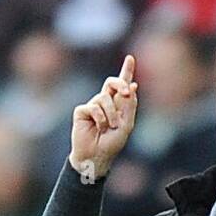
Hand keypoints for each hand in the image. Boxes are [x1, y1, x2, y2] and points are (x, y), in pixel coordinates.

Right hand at [69, 54, 138, 177]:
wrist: (96, 157)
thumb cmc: (111, 144)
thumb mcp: (126, 126)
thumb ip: (129, 106)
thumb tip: (132, 86)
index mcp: (118, 105)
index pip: (122, 85)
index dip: (126, 72)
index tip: (130, 58)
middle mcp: (105, 102)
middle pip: (112, 83)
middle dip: (120, 83)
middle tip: (126, 92)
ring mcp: (93, 106)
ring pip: (104, 98)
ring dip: (110, 114)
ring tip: (109, 128)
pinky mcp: (82, 111)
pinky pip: (93, 107)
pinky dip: (100, 118)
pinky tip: (98, 128)